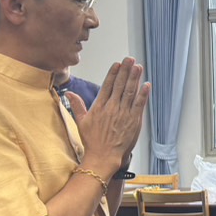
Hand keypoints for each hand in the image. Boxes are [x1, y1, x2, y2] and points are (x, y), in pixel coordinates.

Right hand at [73, 58, 149, 177]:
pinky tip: (146, 84)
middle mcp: (112, 108)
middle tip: (130, 59)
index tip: (117, 64)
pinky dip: (143, 94)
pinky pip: (139, 104)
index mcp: (100, 106)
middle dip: (126, 71)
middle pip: (120, 85)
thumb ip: (76, 105)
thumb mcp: (81, 122)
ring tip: (138, 67)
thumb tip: (69, 93)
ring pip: (130, 92)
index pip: (107, 85)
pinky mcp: (133, 121)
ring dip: (135, 78)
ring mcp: (123, 114)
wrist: (103, 156)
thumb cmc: (92, 141)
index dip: (113, 73)